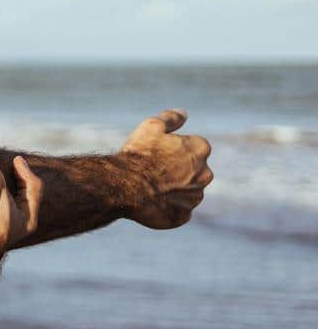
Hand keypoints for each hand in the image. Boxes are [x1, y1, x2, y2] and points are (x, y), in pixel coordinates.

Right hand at [119, 109, 213, 228]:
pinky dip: (168, 207)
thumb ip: (171, 118)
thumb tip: (185, 113)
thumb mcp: (151, 126)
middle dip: (178, 170)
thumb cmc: (138, 155)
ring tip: (150, 187)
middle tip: (153, 170)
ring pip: (187, 192)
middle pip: (193, 170)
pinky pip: (178, 211)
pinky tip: (152, 202)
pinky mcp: (182, 216)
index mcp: (200, 150)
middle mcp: (204, 174)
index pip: (194, 147)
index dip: (174, 149)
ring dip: (174, 189)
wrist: (124, 186)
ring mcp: (194, 198)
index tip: (157, 152)